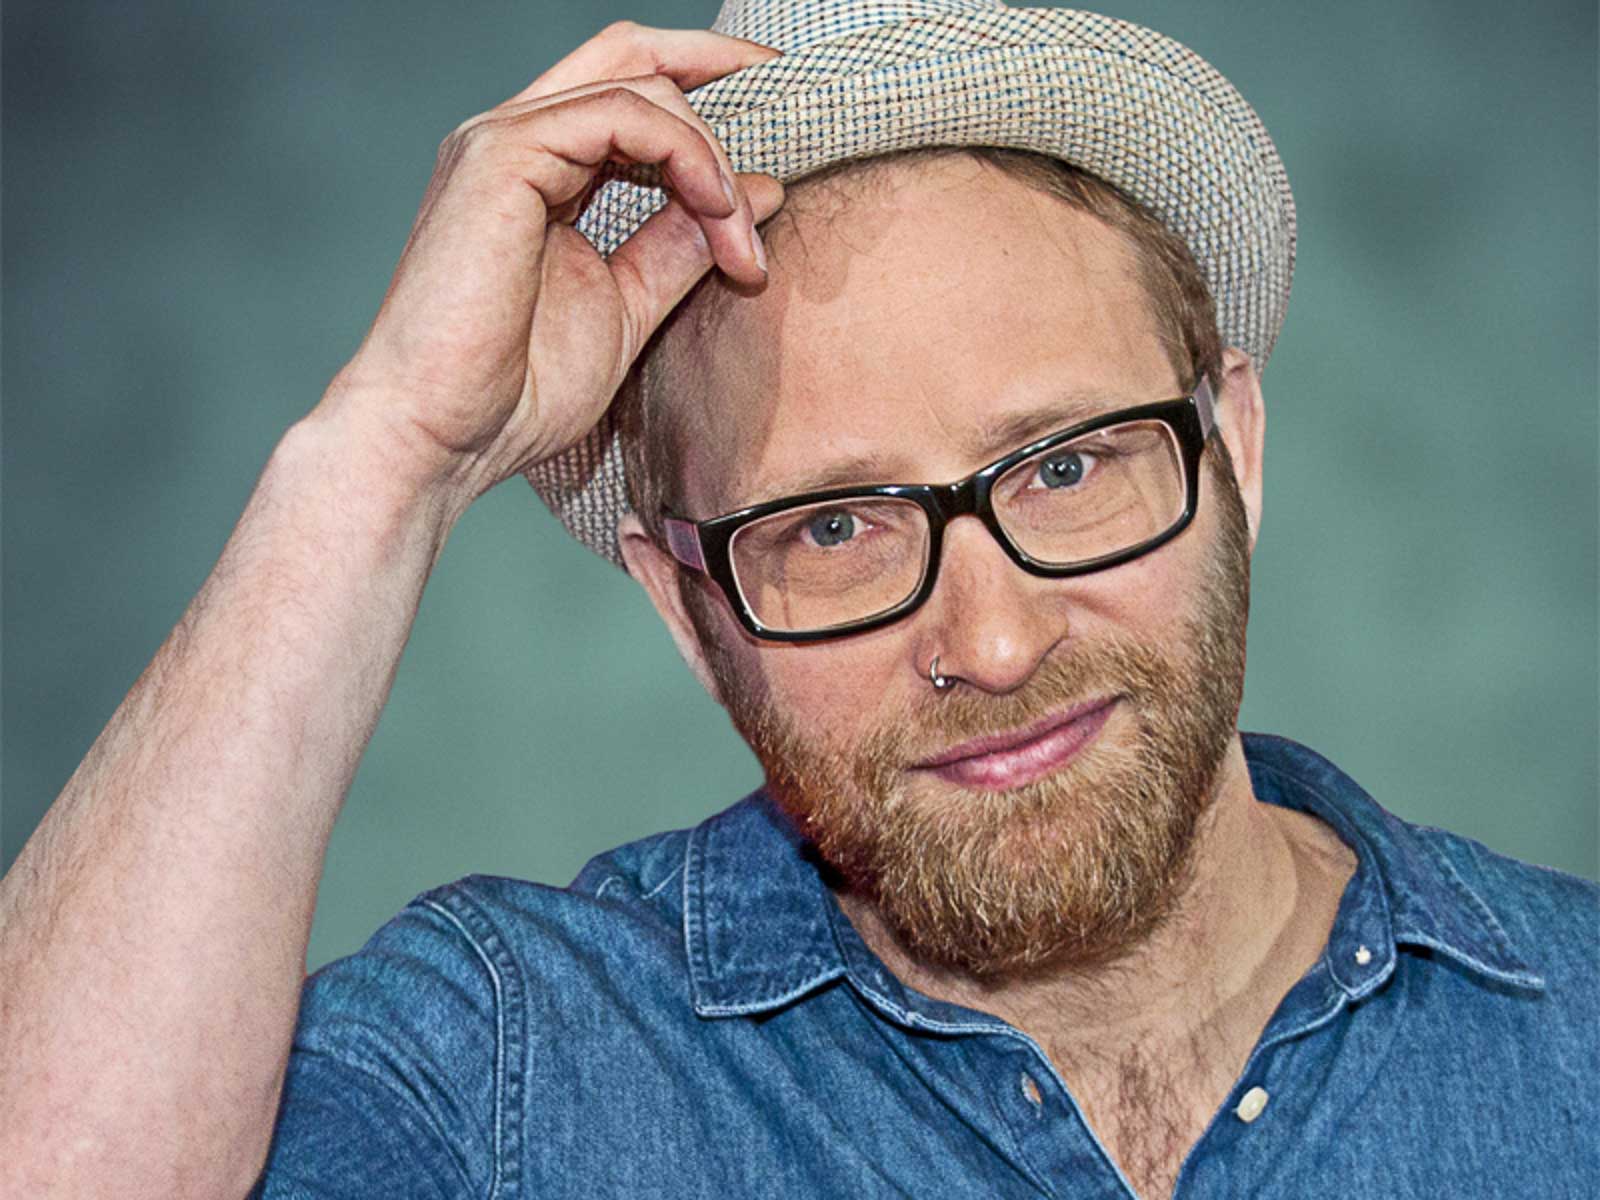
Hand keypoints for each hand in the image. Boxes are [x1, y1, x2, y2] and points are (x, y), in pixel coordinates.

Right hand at [319, 21, 783, 503]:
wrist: (443, 435)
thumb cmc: (515, 389)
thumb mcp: (628, 306)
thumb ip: (683, 244)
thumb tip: (759, 192)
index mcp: (539, 170)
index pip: (629, 89)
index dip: (706, 88)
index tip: (781, 118)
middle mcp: (517, 141)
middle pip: (629, 54)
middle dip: (719, 63)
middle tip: (790, 92)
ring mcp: (504, 140)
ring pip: (641, 87)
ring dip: (715, 158)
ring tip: (744, 244)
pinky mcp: (503, 156)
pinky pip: (624, 115)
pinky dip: (688, 157)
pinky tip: (718, 214)